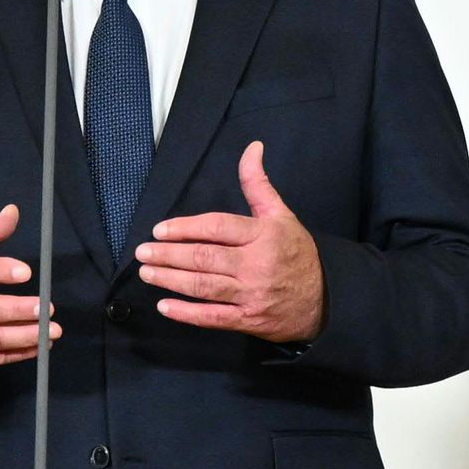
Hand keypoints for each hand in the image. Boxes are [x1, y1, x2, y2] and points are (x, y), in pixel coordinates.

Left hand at [134, 140, 325, 344]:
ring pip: (205, 286)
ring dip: (171, 280)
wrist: (325, 299)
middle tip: (143, 252)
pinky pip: (213, 317)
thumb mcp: (282, 215)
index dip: (186, 228)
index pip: (218, 227)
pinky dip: (187, 314)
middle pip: (205, 258)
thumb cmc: (297, 253)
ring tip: (147, 273)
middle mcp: (256, 265)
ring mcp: (251, 295)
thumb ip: (258, 184)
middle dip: (169, 255)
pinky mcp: (248, 320)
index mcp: (263, 235)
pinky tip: (165, 306)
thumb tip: (252, 148)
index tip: (160, 230)